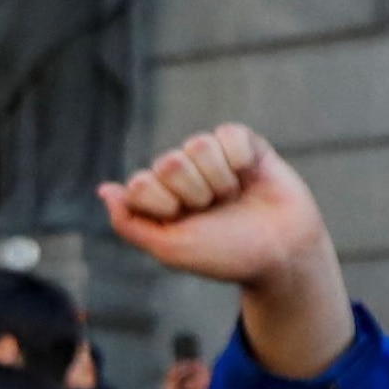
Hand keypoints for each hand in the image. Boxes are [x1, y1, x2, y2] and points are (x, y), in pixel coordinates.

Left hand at [101, 128, 353, 376]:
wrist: (283, 254)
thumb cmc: (227, 255)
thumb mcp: (170, 249)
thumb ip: (130, 223)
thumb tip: (105, 190)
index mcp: (161, 199)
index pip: (140, 183)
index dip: (164, 205)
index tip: (184, 223)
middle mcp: (183, 175)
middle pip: (169, 161)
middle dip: (194, 193)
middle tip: (214, 211)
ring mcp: (213, 158)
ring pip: (199, 144)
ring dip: (220, 179)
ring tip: (234, 197)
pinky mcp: (245, 145)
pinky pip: (229, 133)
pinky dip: (241, 159)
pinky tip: (249, 176)